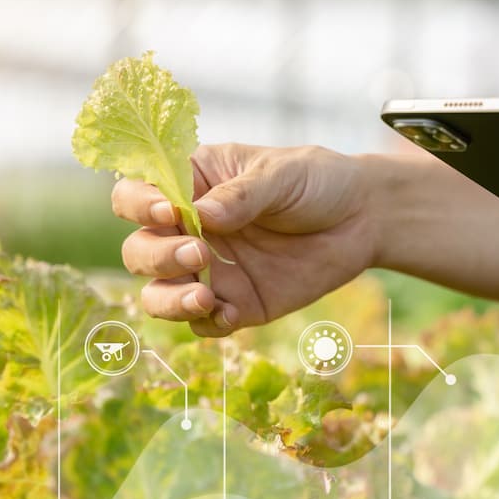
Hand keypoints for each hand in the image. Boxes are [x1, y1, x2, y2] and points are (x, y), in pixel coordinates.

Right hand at [112, 143, 377, 336]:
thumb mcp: (281, 174)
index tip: (169, 212)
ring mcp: (209, 271)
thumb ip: (242, 194)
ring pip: (159, 295)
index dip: (139, 206)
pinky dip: (208, 323)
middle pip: (139, 251)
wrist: (363, 218)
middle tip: (201, 254)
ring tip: (206, 297)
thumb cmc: (316, 181)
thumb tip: (200, 214)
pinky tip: (231, 314)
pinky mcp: (236, 303)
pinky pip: (204, 324)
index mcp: (189, 185)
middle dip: (158, 257)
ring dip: (170, 300)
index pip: (135, 196)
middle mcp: (187, 230)